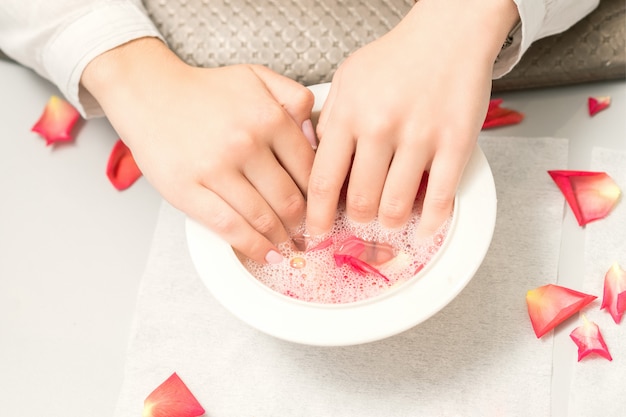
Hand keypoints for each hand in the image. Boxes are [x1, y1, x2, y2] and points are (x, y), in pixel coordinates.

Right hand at [82, 38, 315, 263]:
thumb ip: (295, 98)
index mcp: (269, 118)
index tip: (321, 210)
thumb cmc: (205, 90)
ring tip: (290, 247)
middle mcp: (246, 143)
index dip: (319, 196)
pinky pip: (230, 227)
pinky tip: (267, 254)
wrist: (149, 92)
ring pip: (263, 218)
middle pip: (290, 200)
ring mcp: (216, 169)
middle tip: (307, 234)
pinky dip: (254, 246)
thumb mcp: (256, 77)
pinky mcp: (188, 190)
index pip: (309, 170)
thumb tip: (316, 137)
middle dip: (302, 223)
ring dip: (282, 239)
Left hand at [306, 0, 517, 237]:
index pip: (323, 181)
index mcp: (349, 114)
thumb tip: (315, 161)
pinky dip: (429, 223)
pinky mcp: (455, 143)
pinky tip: (423, 230)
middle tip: (358, 222)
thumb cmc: (396, 58)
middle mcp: (380, 127)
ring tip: (387, 219)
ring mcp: (420, 136)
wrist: (448, 33)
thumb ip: (330, 121)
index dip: (317, 216)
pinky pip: (440, 198)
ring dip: (388, 223)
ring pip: (396, 206)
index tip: (316, 232)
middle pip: (360, 201)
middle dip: (356, 221)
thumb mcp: (347, 80)